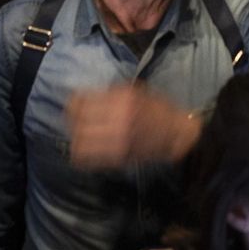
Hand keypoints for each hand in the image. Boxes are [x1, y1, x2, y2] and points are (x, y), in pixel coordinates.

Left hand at [66, 85, 201, 167]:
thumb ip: (112, 93)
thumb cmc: (157, 110)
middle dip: (71, 121)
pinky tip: (82, 150)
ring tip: (78, 136)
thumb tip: (84, 95)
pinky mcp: (119, 157)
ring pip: (79, 142)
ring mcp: (118, 139)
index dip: (72, 104)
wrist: (177, 134)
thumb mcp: (136, 91)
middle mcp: (118, 118)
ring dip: (75, 138)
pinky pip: (88, 158)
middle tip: (73, 121)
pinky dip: (81, 154)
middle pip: (76, 122)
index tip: (71, 105)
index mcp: (121, 99)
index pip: (81, 102)